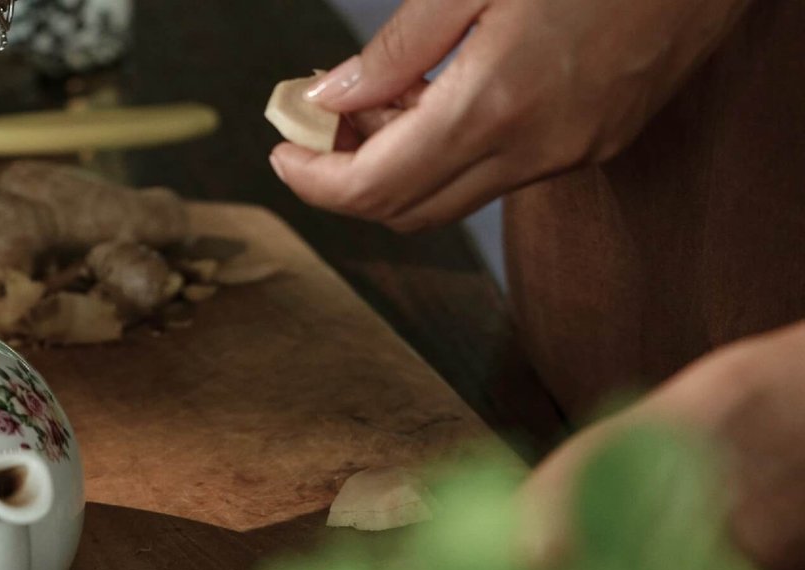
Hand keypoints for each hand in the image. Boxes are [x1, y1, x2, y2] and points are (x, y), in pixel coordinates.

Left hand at [269, 0, 752, 230]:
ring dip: (398, 165)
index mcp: (496, 106)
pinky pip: (499, 175)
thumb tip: (328, 98)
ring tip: (376, 100)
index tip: (282, 150)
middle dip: (347, 177)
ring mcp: (571, 154)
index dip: (314, 181)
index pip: (373, 189)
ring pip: (451, 198)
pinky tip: (438, 101)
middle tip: (319, 122)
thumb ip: (398, 49)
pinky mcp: (596, 144)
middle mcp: (535, 149)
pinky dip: (450, 154)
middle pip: (405, 210)